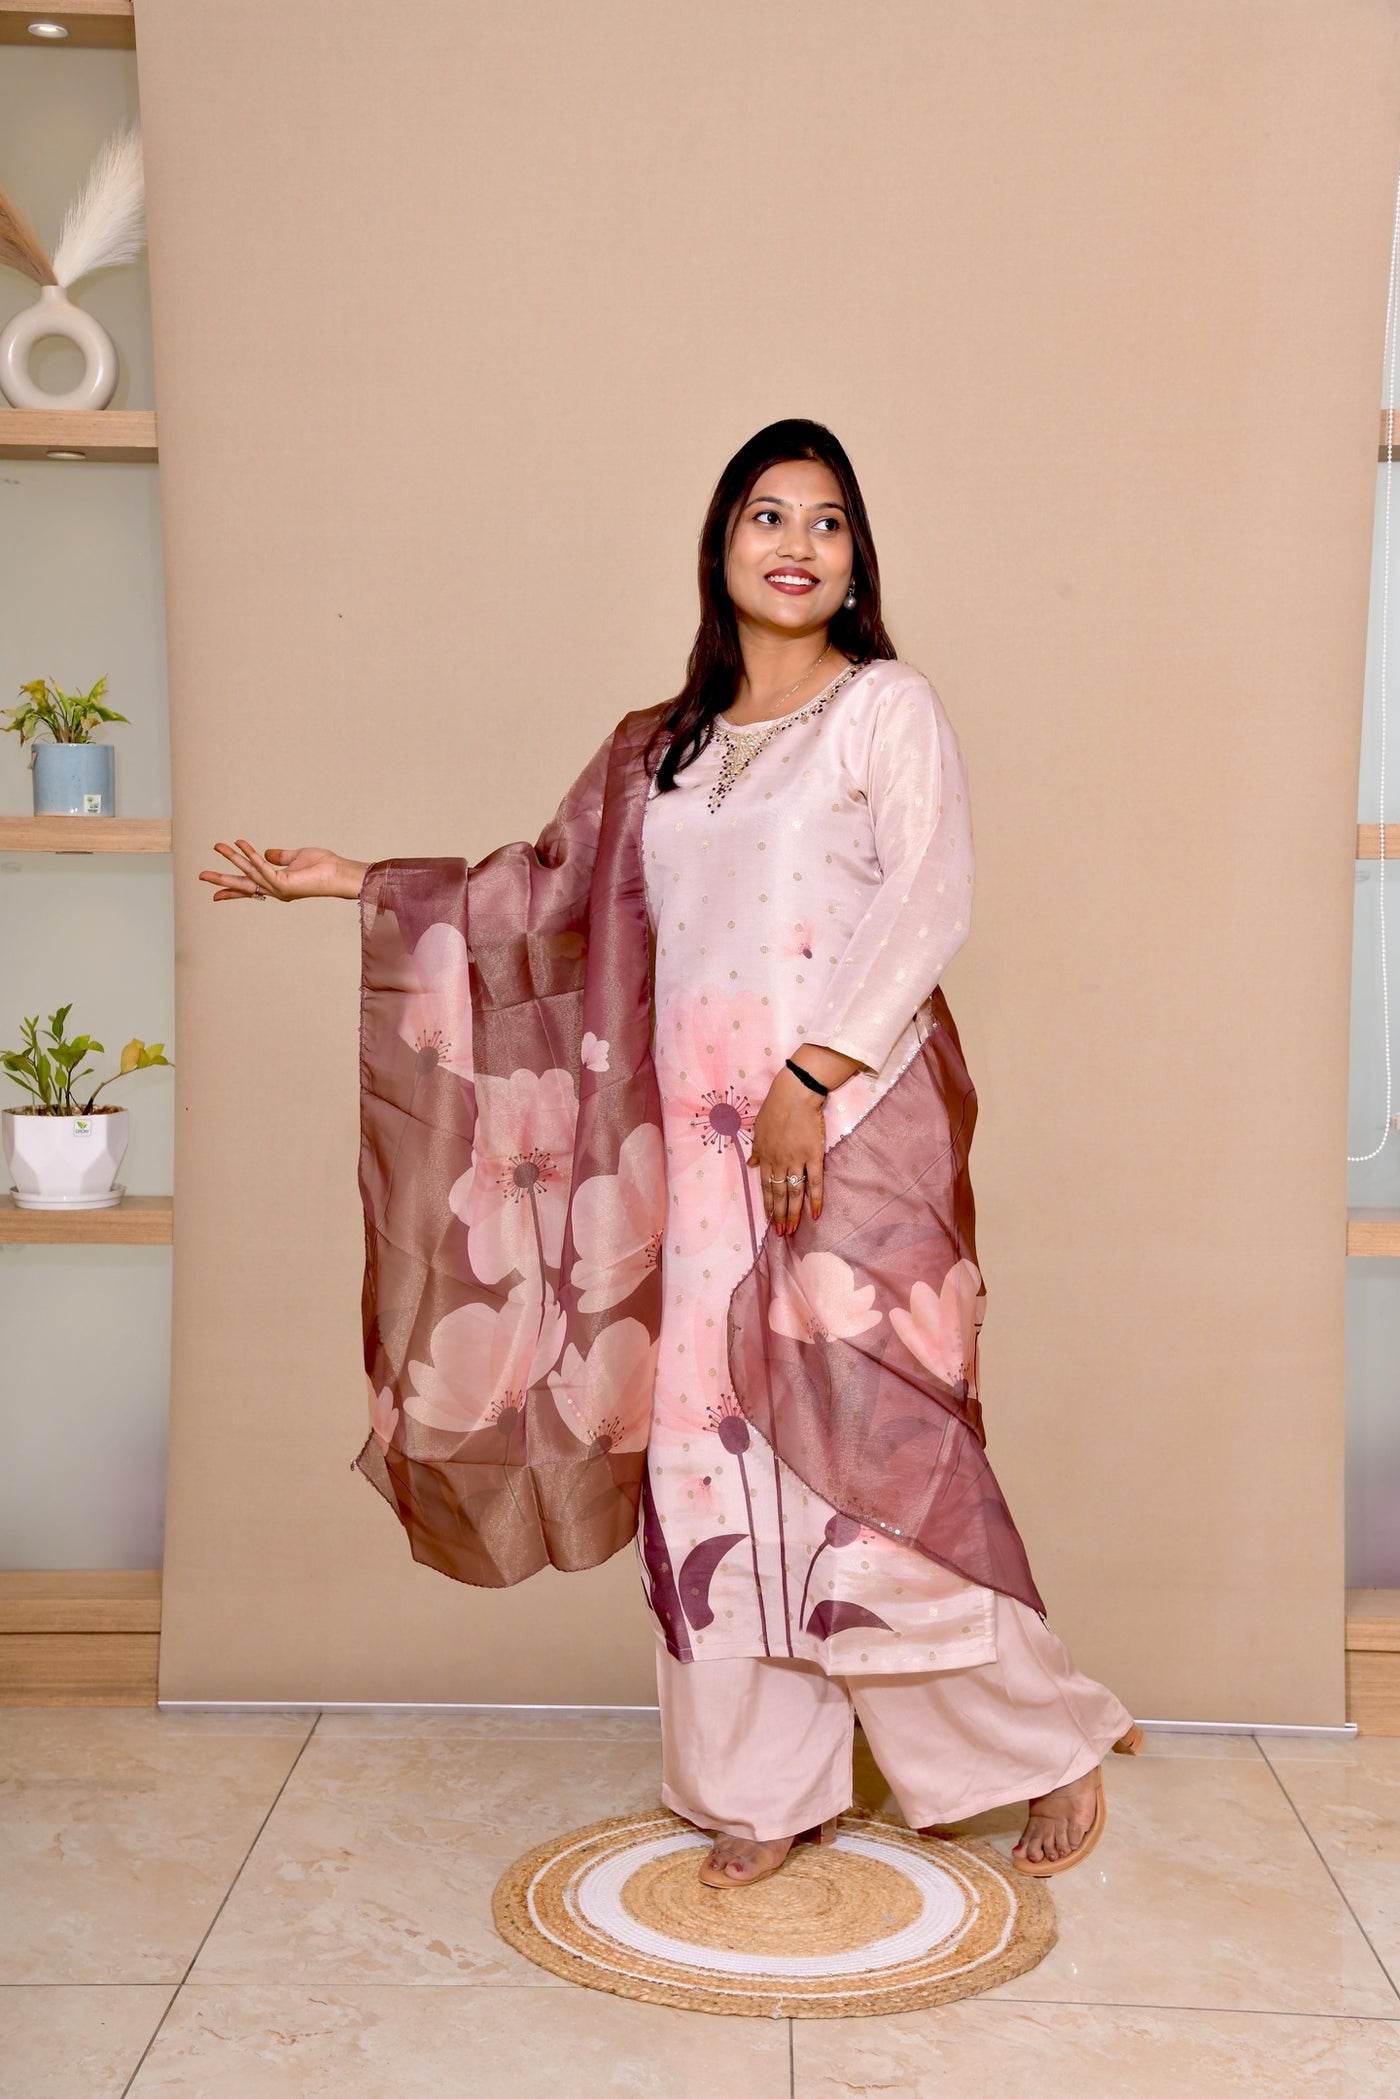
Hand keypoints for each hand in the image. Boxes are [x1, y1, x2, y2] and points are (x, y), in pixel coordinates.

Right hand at [198, 840, 367, 902]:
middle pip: (243, 885)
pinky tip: (242, 846)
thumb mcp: (297, 858)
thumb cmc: (324, 867)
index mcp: (277, 884)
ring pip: (250, 873)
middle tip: (201, 875)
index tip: (215, 894)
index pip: (250, 887)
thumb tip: (265, 853)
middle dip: (222, 880)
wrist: (339, 873)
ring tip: (218, 846)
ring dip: (233, 858)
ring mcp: (279, 889)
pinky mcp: (285, 884)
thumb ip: (280, 857)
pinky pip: (264, 868)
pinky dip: (253, 856)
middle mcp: (275, 890)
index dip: (232, 889)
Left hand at [749, 1066, 827, 1236]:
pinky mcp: (814, 1156)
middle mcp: (779, 1162)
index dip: (767, 1204)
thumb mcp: (758, 1128)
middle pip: (778, 1194)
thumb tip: (751, 1164)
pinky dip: (816, 1199)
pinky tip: (816, 1214)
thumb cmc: (775, 1107)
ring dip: (793, 1213)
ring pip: (794, 1193)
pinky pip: (815, 1182)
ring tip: (792, 1230)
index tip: (768, 1219)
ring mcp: (797, 1161)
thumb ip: (757, 1149)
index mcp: (765, 1155)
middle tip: (781, 1233)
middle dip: (779, 1215)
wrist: (795, 1094)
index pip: (765, 1185)